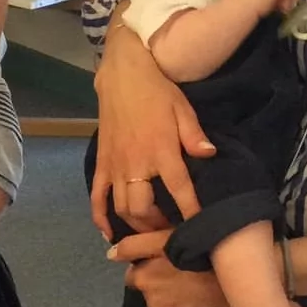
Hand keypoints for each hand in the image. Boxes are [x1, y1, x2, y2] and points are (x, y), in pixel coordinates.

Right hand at [91, 21, 214, 236]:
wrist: (121, 74)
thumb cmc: (156, 90)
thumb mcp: (182, 108)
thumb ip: (194, 135)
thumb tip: (210, 155)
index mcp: (161, 150)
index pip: (179, 190)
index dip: (190, 212)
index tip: (201, 230)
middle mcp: (136, 163)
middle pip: (144, 209)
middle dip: (159, 226)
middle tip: (172, 229)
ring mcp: (115, 165)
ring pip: (122, 208)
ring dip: (136, 225)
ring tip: (151, 230)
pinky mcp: (101, 162)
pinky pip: (97, 197)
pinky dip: (100, 218)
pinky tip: (109, 233)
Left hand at [109, 230, 233, 306]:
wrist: (235, 277)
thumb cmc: (197, 250)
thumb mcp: (164, 238)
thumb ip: (134, 246)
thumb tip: (110, 254)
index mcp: (143, 279)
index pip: (133, 274)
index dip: (146, 265)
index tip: (162, 258)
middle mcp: (151, 301)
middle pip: (149, 289)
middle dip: (159, 280)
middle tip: (180, 266)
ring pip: (165, 302)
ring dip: (172, 293)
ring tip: (193, 279)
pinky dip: (187, 305)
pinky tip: (201, 293)